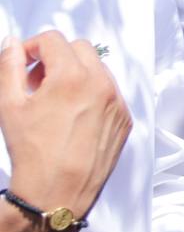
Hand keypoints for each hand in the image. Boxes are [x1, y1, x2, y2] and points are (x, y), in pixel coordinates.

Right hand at [0, 32, 132, 220]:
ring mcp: (117, 101)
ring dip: (76, 74)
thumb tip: (12, 43)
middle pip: (80, 49)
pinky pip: (110, 92)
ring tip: (55, 102)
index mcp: (72, 76)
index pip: (53, 40)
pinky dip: (92, 94)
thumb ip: (10, 67)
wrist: (57, 191)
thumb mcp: (10, 105)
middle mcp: (101, 83)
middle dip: (56, 58)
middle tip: (37, 82)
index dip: (33, 47)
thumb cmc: (32, 151)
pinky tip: (73, 117)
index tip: (23, 63)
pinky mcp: (125, 118)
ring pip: (98, 69)